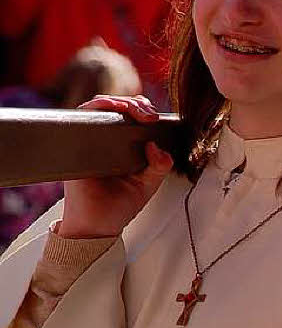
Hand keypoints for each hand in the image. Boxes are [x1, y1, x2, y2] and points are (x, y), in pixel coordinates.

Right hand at [59, 96, 173, 238]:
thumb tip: (157, 146)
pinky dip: (95, 108)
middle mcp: (107, 140)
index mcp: (126, 146)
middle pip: (119, 106)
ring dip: (117, 101)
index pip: (134, 116)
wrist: (96, 225)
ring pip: (100, 107)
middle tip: (148, 116)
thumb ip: (160, 166)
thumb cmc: (120, 206)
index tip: (155, 118)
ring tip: (131, 110)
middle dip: (135, 104)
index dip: (144, 109)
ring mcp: (90, 140)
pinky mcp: (75, 144)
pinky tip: (109, 109)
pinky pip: (81, 117)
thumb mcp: (148, 184)